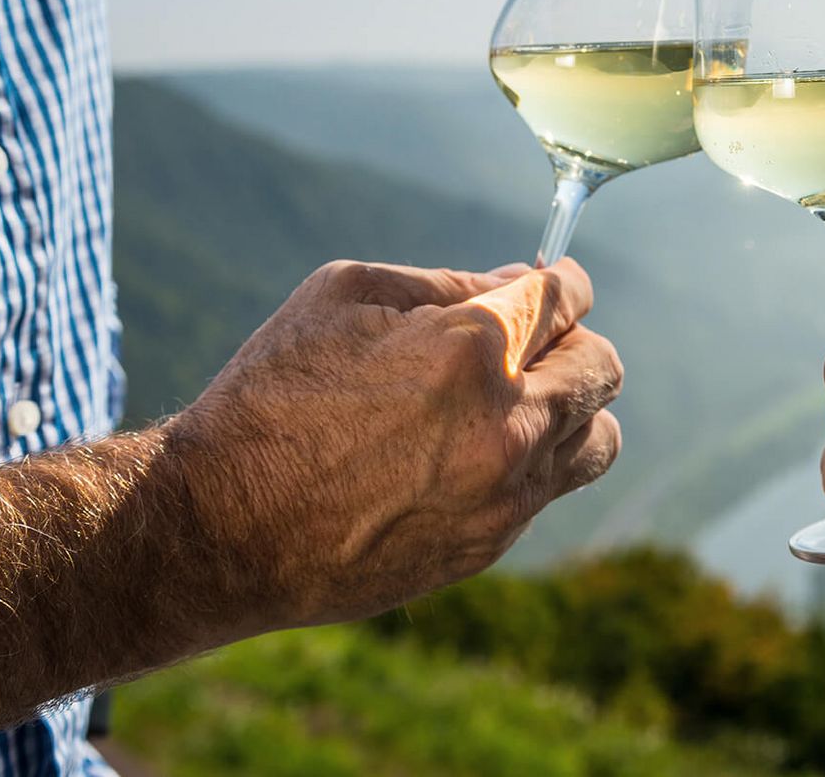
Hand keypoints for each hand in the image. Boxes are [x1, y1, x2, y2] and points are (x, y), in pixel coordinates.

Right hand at [166, 258, 621, 634]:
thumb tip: (520, 281)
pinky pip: (549, 489)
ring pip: (598, 437)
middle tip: (528, 343)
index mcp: (472, 348)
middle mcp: (507, 422)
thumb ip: (448, 282)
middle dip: (572, 342)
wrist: (221, 529)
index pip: (568, 298)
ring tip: (514, 402)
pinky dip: (530, 463)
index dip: (562, 284)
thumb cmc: (271, 395)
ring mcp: (505, 492)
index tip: (550, 288)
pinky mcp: (491, 543)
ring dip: (571, 409)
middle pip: (603, 366)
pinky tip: (468, 455)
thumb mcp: (345, 297)